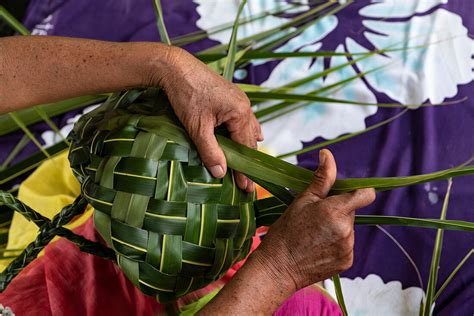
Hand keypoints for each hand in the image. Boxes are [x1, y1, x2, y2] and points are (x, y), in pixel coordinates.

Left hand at [155, 46, 262, 191]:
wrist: (175, 66)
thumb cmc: (186, 95)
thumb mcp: (197, 127)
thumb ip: (210, 151)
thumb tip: (221, 173)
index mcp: (240, 113)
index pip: (245, 148)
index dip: (245, 170)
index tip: (246, 188)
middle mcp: (244, 106)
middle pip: (250, 140)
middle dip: (247, 161)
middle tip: (246, 183)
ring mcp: (239, 99)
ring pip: (248, 129)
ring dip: (247, 146)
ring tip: (249, 165)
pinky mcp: (231, 96)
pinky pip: (244, 119)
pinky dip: (245, 131)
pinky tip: (252, 137)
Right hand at [254, 149, 375, 290]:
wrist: (278, 267)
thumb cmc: (286, 232)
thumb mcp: (302, 201)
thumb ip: (321, 178)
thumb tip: (327, 155)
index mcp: (335, 211)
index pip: (365, 195)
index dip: (359, 191)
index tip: (347, 193)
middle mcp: (346, 230)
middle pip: (352, 212)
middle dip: (338, 211)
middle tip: (315, 217)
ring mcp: (348, 248)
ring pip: (349, 229)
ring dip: (337, 228)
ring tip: (314, 234)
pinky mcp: (347, 262)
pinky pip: (346, 245)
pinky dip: (336, 244)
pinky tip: (318, 247)